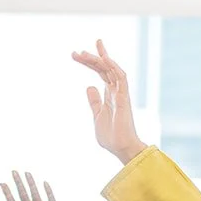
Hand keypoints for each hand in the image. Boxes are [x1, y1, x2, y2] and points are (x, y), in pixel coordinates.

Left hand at [73, 40, 147, 164]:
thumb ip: (94, 101)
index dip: (91, 62)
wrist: (121, 148)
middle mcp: (116, 91)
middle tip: (76, 52)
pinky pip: (121, 78)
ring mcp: (121, 93)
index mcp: (109, 94)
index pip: (101, 72)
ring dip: (99, 59)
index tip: (77, 54)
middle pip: (104, 68)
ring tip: (84, 53)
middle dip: (91, 58)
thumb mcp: (97, 115)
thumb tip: (89, 87)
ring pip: (111, 70)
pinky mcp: (124, 98)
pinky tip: (104, 58)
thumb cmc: (111, 135)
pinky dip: (113, 67)